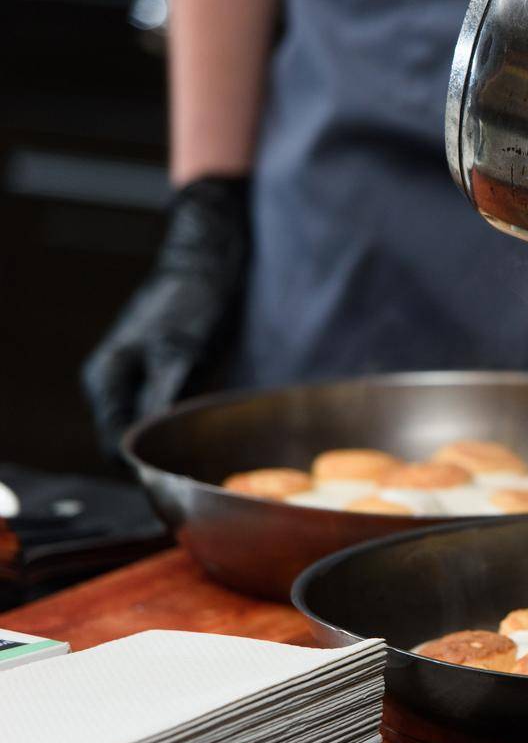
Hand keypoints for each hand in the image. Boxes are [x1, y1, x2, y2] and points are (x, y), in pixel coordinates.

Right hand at [82, 176, 250, 456]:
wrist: (207, 260)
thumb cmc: (193, 301)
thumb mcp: (180, 353)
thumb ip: (161, 398)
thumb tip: (149, 441)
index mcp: (105, 379)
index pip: (113, 444)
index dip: (142, 467)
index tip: (177, 481)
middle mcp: (110, 380)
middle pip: (126, 437)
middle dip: (156, 457)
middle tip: (197, 474)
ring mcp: (131, 374)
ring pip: (143, 423)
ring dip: (168, 441)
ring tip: (205, 457)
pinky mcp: (154, 368)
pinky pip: (158, 408)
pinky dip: (177, 422)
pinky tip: (207, 431)